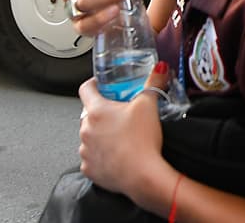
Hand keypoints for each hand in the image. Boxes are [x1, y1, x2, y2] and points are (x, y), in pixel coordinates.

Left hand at [77, 64, 170, 199]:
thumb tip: (159, 69)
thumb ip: (153, 83)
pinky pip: (92, 157)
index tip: (101, 84)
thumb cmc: (141, 140)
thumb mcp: (149, 105)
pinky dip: (102, 154)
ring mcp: (85, 151)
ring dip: (102, 134)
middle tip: (122, 112)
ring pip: (90, 136)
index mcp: (97, 111)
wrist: (142, 175)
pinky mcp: (89, 169)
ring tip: (122, 136)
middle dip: (104, 112)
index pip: (86, 89)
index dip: (94, 83)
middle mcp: (86, 130)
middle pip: (90, 114)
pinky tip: (118, 153)